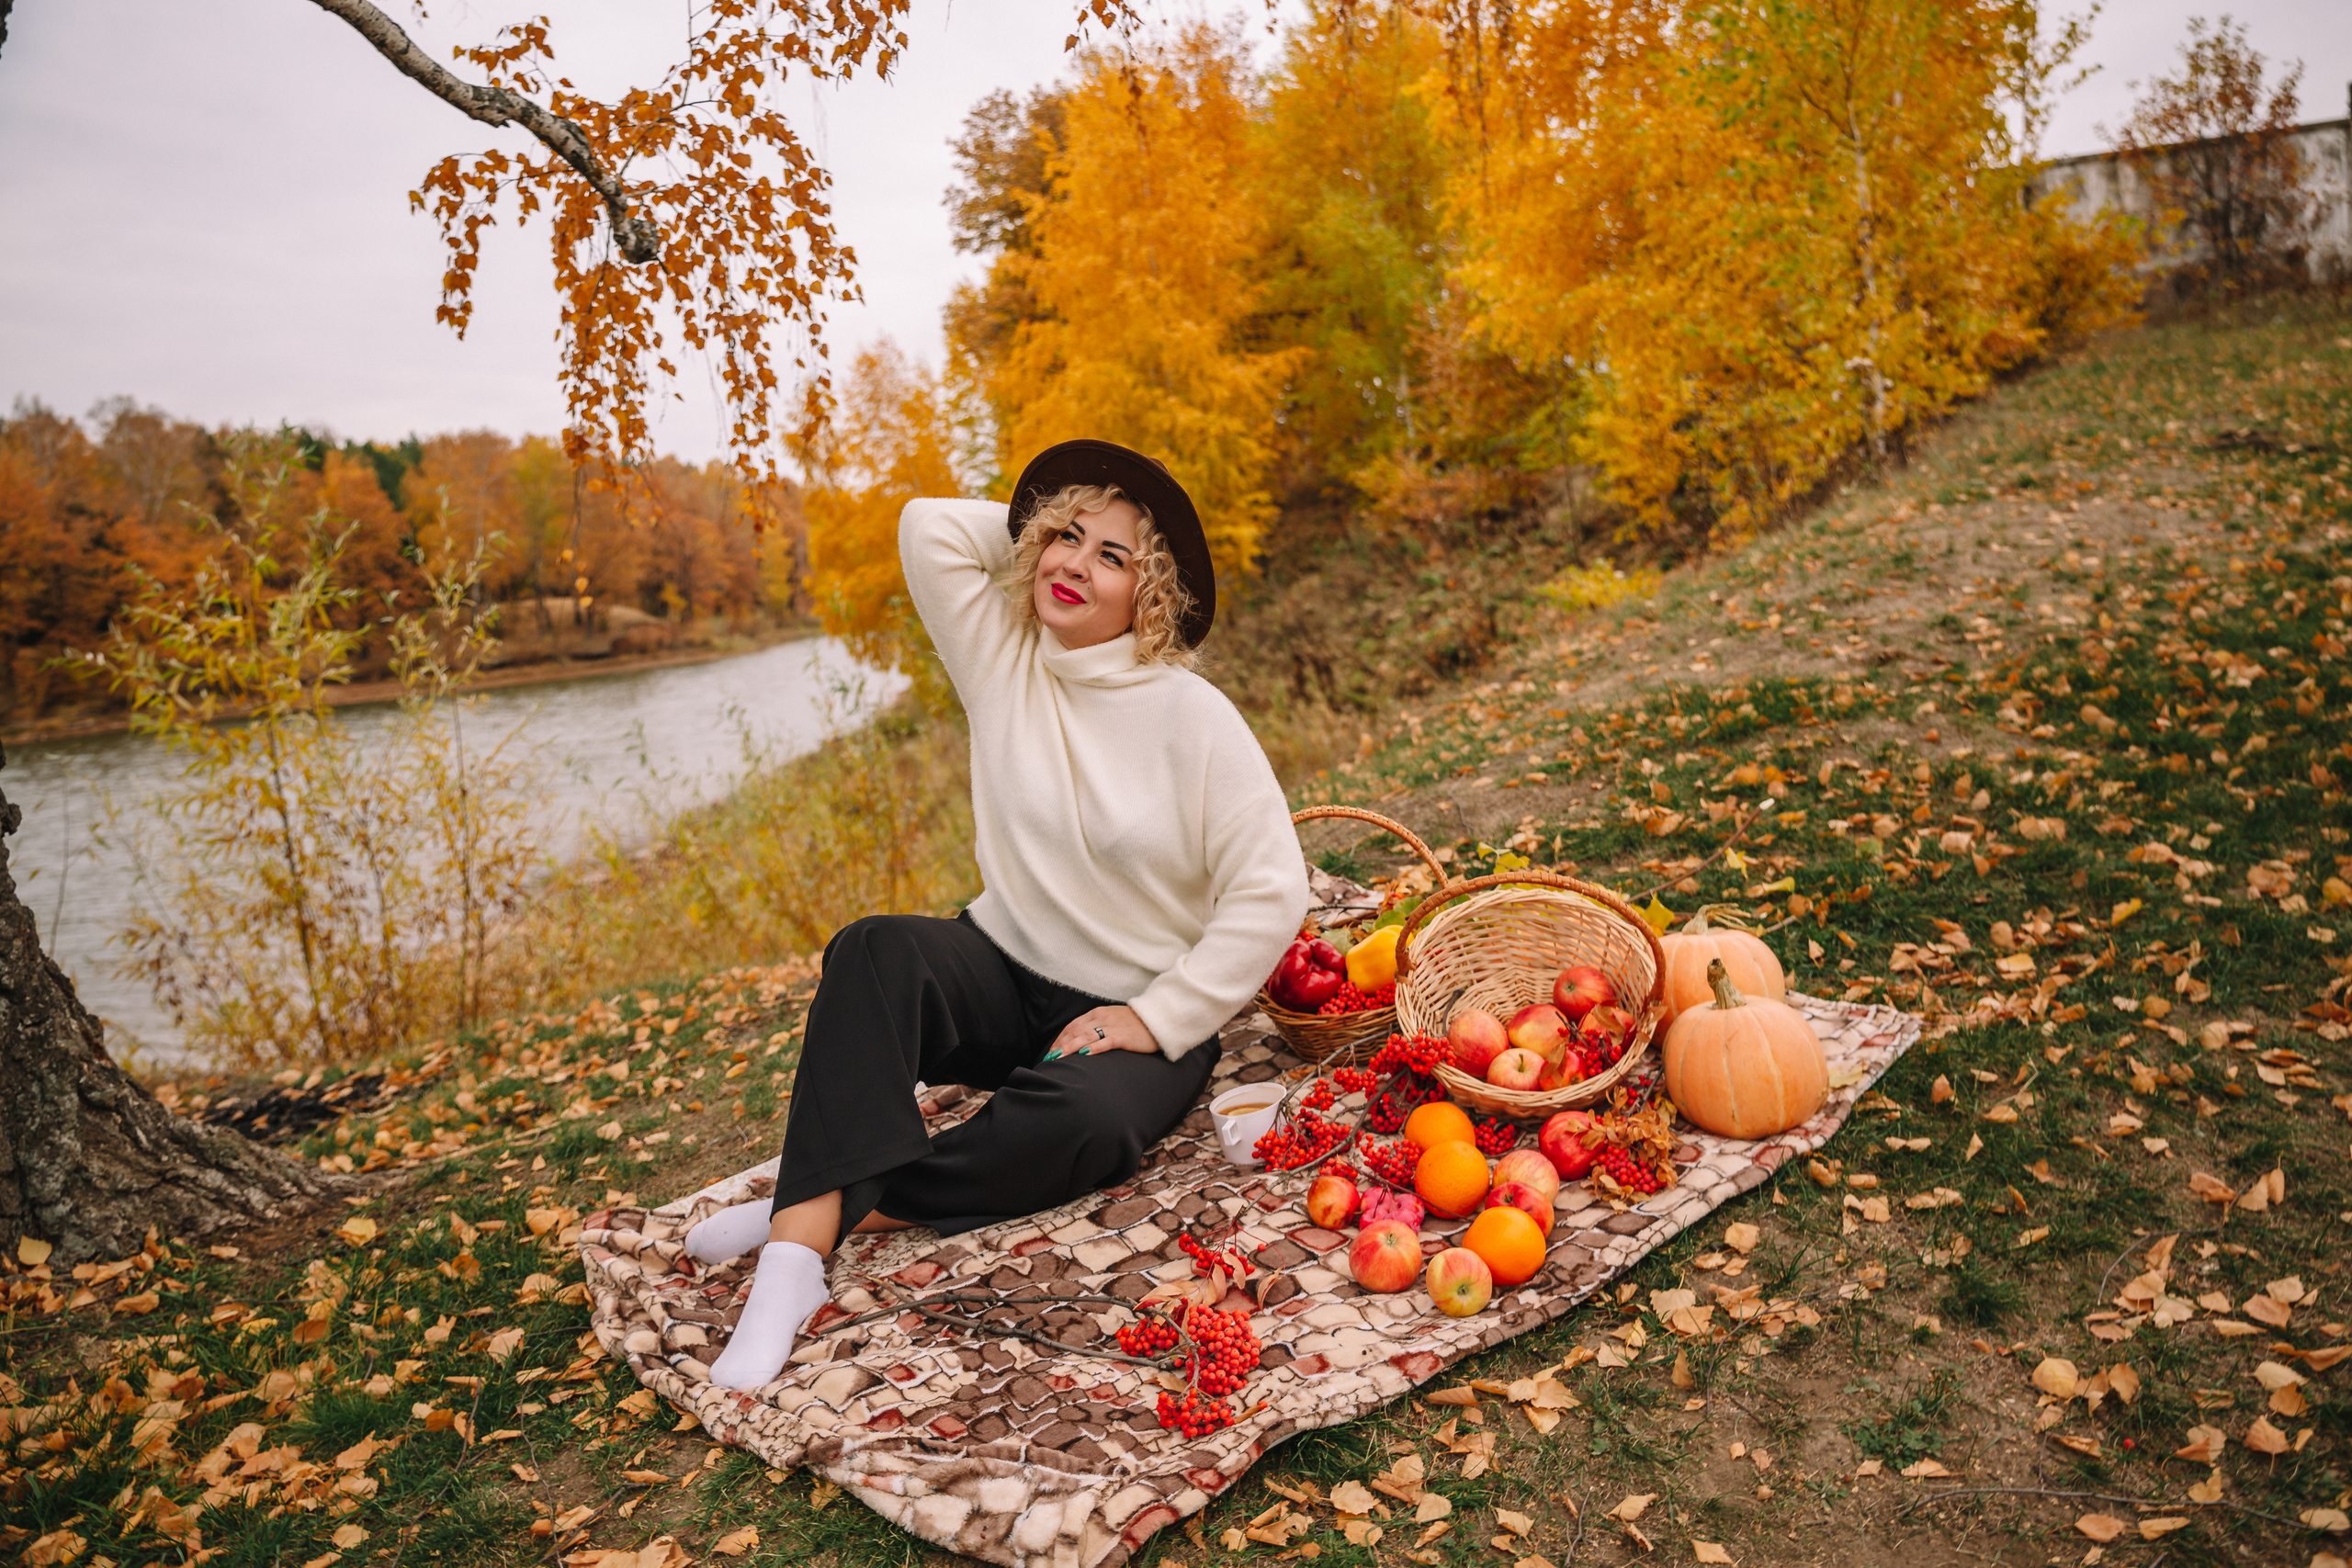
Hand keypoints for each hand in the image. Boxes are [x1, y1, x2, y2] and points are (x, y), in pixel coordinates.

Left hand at [1043, 1005, 1160, 1060]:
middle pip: (1077, 1031)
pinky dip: (1094, 1048)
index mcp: (1097, 1013)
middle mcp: (1103, 1018)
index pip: (1073, 1025)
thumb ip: (1095, 1027)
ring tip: (1060, 1057)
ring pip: (1087, 1036)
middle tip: (1050, 1058)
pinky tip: (1084, 1054)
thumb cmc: (1133, 1023)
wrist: (1157, 1020)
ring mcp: (1113, 1027)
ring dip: (1071, 1047)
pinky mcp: (1124, 1037)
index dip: (1060, 1038)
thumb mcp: (1111, 1020)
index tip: (1051, 1051)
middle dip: (1061, 1045)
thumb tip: (1078, 1041)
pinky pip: (1107, 1042)